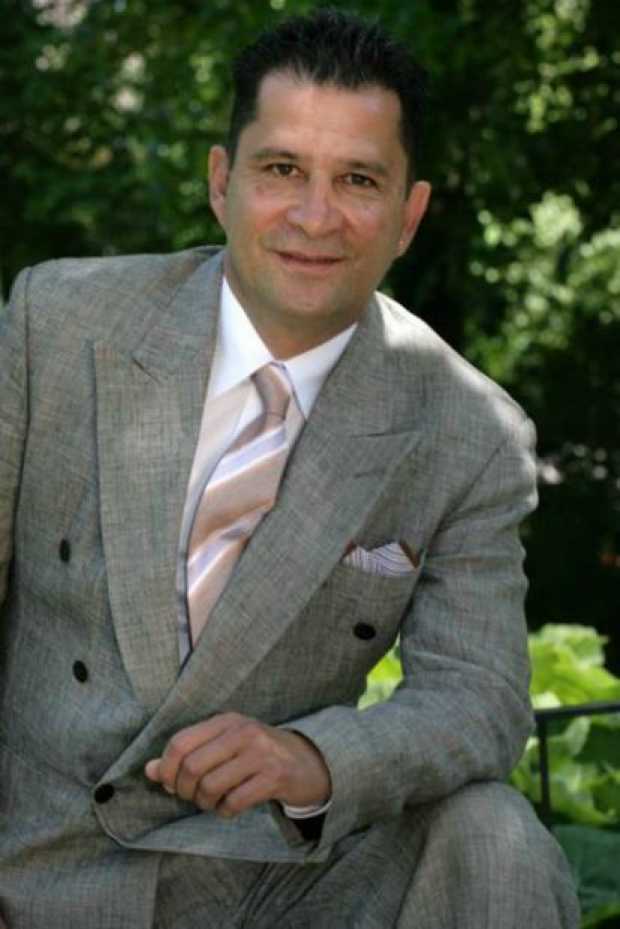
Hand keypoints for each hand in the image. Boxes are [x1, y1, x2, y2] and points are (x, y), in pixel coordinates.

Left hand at [144, 712, 330, 817]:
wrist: (306, 762)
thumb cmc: (256, 754)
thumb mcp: (223, 746)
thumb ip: (187, 755)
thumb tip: (149, 770)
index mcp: (226, 720)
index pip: (180, 743)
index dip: (167, 769)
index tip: (171, 784)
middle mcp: (242, 731)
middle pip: (192, 767)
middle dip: (185, 790)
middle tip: (193, 797)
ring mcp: (260, 753)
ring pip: (211, 786)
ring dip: (205, 803)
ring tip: (212, 802)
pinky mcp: (274, 776)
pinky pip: (234, 802)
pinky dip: (225, 811)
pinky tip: (230, 807)